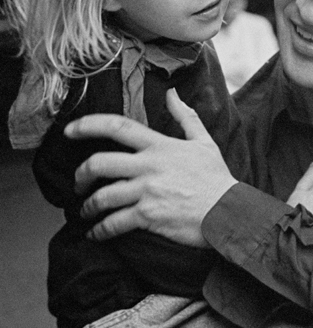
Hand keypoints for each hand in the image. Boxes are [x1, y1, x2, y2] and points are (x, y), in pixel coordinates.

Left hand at [66, 88, 236, 245]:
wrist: (227, 211)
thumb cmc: (216, 177)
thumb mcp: (204, 142)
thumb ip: (186, 116)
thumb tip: (172, 94)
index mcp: (160, 146)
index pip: (119, 127)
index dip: (89, 125)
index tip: (70, 130)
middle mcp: (149, 166)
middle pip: (100, 163)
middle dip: (81, 174)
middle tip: (78, 182)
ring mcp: (147, 192)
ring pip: (102, 196)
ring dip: (88, 206)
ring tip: (87, 211)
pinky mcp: (148, 216)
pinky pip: (113, 223)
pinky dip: (100, 231)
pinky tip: (97, 233)